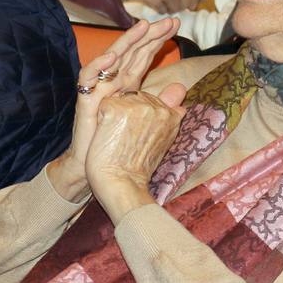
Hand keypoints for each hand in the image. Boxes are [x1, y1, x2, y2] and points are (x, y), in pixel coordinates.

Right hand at [47, 18, 177, 201]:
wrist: (99, 168)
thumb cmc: (122, 144)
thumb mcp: (147, 120)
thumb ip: (163, 103)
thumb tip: (181, 88)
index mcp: (127, 84)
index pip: (144, 55)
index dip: (158, 39)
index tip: (177, 25)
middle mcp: (113, 81)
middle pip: (131, 51)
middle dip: (149, 34)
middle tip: (168, 21)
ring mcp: (99, 89)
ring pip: (111, 58)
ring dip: (127, 41)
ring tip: (143, 27)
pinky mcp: (85, 101)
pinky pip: (88, 79)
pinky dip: (100, 66)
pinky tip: (114, 57)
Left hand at [85, 81, 187, 221]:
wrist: (122, 185)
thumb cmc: (139, 169)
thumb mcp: (164, 142)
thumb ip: (171, 120)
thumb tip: (181, 106)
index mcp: (171, 115)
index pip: (150, 101)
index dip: (139, 117)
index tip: (139, 136)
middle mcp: (157, 107)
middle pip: (134, 97)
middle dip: (127, 113)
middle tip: (127, 139)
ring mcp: (136, 106)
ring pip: (119, 100)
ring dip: (114, 115)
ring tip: (117, 138)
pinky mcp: (116, 109)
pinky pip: (104, 105)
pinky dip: (101, 119)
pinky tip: (106, 136)